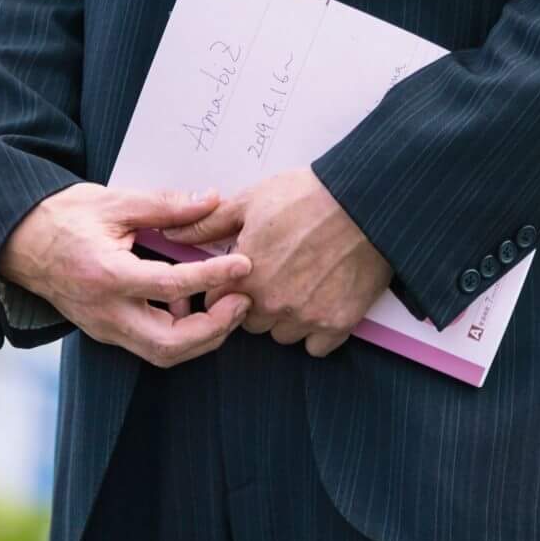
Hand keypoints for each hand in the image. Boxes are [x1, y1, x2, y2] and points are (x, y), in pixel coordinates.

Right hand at [0, 183, 252, 368]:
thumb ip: (167, 205)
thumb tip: (212, 200)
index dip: (214, 277)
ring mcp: (105, 327)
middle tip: (243, 299)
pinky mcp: (107, 331)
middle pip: (169, 345)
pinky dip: (180, 332)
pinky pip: (150, 345)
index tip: (243, 265)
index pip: (172, 287)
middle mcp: (106, 313)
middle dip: (215, 328)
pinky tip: (194, 303)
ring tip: (228, 303)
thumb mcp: (116, 202)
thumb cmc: (66, 218)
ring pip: (162, 353)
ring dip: (202, 336)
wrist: (22, 242)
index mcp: (108, 276)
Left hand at [161, 167, 390, 356]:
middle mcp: (270, 302)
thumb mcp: (252, 200)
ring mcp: (305, 316)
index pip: (215, 302)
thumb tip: (172, 235)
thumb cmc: (310, 194)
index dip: (229, 285)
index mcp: (243, 274)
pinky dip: (319, 329)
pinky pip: (317, 346)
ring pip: (282, 335)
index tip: (248, 270)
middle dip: (258, 302)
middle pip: (249, 321)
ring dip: (288, 317)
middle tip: (281, 271)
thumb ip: (208, 224)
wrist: (367, 199)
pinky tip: (326, 299)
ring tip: (306, 282)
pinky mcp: (338, 323)